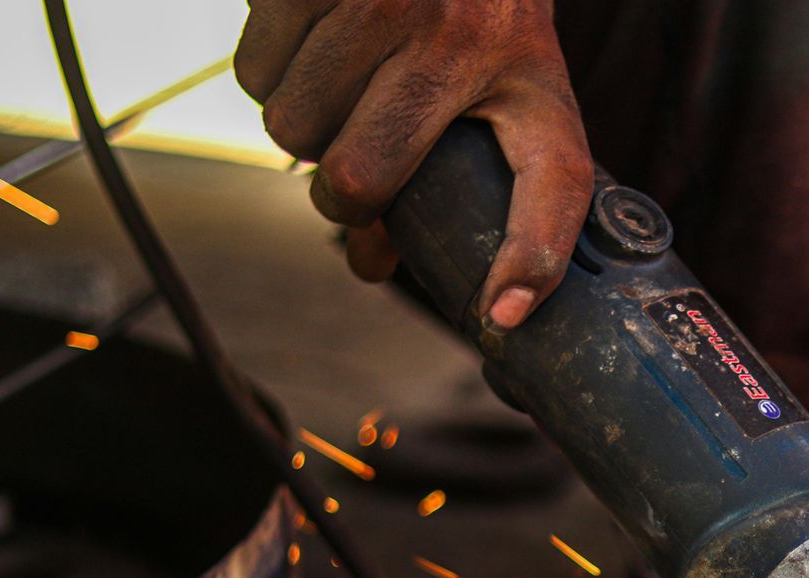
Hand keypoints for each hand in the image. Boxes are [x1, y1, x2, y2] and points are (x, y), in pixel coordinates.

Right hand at [235, 0, 592, 328]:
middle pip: (357, 179)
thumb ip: (460, 178)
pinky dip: (265, 74)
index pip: (554, 182)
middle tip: (353, 164)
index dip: (531, 258)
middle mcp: (465, 38)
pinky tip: (311, 45)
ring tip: (340, 90)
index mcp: (533, 82)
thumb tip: (369, 264)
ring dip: (298, 128)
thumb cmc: (474, 21)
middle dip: (340, 194)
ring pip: (291, 128)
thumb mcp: (507, 87)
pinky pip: (254, 73)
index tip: (501, 317)